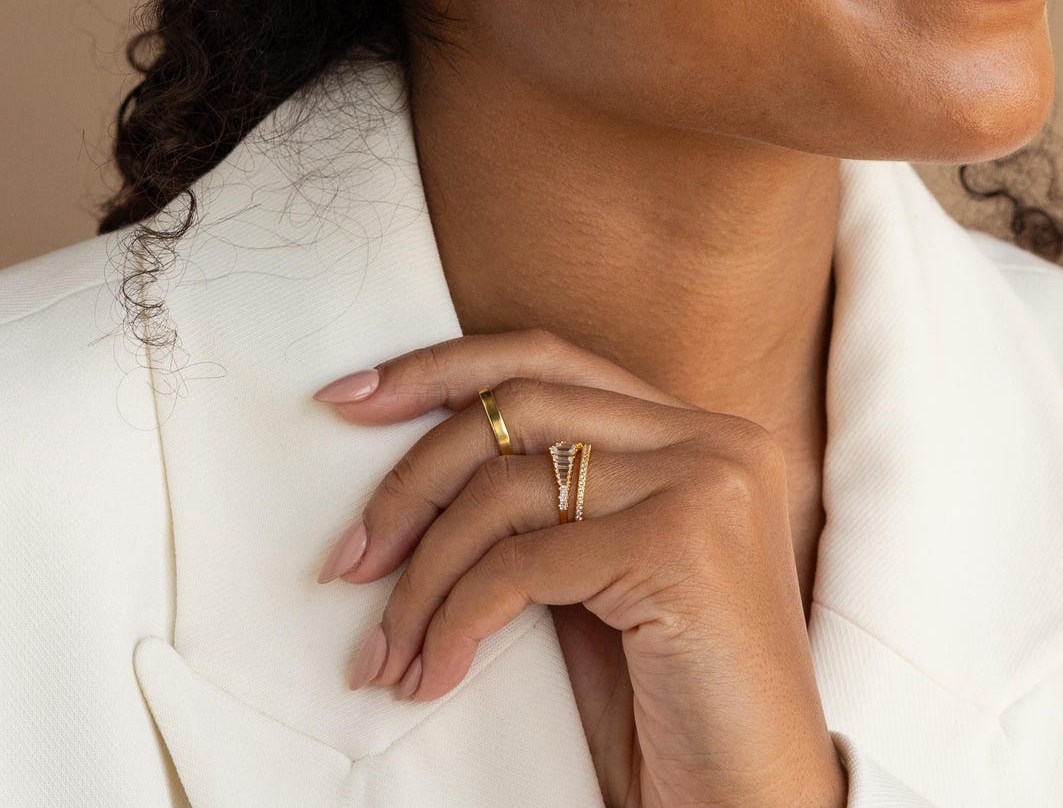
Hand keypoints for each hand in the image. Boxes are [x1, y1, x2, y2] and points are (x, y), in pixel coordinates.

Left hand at [312, 329, 846, 807]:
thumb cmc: (674, 703)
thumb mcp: (601, 577)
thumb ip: (549, 505)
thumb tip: (416, 473)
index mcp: (698, 433)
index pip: (548, 359)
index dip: (440, 369)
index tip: (351, 400)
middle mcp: (712, 440)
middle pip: (519, 404)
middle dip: (412, 478)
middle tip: (350, 558)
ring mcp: (705, 485)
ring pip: (507, 484)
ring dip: (422, 571)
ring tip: (388, 646)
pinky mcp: (681, 547)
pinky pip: (521, 563)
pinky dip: (455, 616)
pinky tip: (436, 671)